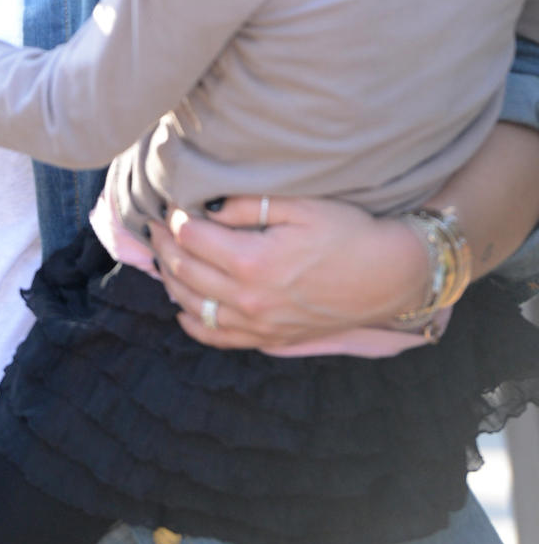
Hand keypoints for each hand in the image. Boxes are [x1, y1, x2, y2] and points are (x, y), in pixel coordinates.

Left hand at [149, 195, 427, 348]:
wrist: (388, 276)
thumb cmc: (346, 232)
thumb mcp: (299, 204)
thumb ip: (247, 204)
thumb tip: (206, 206)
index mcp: (253, 261)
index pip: (191, 239)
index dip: (173, 219)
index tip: (167, 205)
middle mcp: (249, 299)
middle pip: (184, 272)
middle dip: (163, 246)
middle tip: (154, 226)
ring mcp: (258, 325)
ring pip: (193, 306)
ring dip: (170, 280)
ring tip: (163, 256)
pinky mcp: (270, 339)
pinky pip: (217, 337)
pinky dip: (193, 322)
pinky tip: (183, 305)